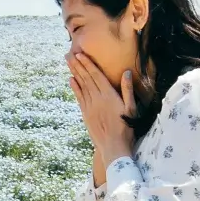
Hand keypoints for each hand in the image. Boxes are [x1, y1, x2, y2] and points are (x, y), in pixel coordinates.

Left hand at [67, 48, 136, 167]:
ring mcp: (90, 106)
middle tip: (69, 54)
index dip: (88, 64)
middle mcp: (97, 99)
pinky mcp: (86, 114)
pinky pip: (79, 98)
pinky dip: (75, 88)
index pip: (96, 75)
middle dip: (78, 65)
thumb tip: (126, 73)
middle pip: (86, 78)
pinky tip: (71, 80)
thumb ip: (127, 90)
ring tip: (68, 62)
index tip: (80, 54)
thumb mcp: (131, 108)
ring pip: (81, 86)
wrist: (114, 147)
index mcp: (109, 95)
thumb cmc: (126, 128)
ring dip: (74, 73)